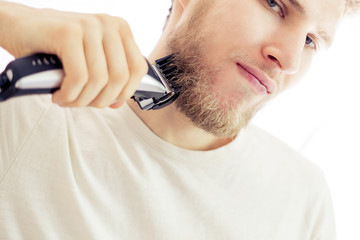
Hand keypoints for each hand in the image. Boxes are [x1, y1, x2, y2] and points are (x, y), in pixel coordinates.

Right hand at [0, 2, 147, 107]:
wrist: (20, 28)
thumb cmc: (56, 47)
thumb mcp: (91, 60)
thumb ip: (108, 77)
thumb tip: (118, 102)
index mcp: (120, 30)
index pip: (138, 68)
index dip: (126, 92)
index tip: (110, 102)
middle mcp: (108, 25)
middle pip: (120, 77)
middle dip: (101, 100)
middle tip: (83, 103)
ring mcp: (89, 26)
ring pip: (99, 80)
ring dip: (81, 100)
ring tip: (67, 100)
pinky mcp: (68, 32)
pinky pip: (79, 77)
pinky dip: (69, 94)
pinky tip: (59, 95)